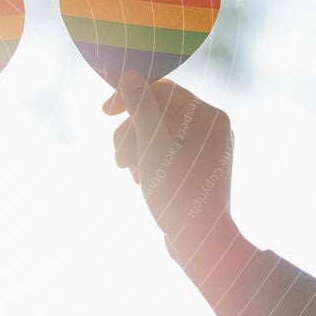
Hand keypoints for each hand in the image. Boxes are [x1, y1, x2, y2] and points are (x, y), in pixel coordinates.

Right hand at [102, 71, 255, 315]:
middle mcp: (211, 126)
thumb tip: (129, 74)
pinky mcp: (194, 164)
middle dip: (131, 132)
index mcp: (209, 116)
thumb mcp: (152, 145)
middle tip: (118, 159)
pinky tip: (140, 179)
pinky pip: (162, 148)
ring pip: (154, 130)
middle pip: (156, 111)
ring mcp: (204, 146)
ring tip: (129, 172)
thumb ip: (140, 107)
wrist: (199, 241)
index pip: (162, 90)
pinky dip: (145, 159)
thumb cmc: (177, 192)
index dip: (130, 98)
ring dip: (134, 147)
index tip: (104, 113)